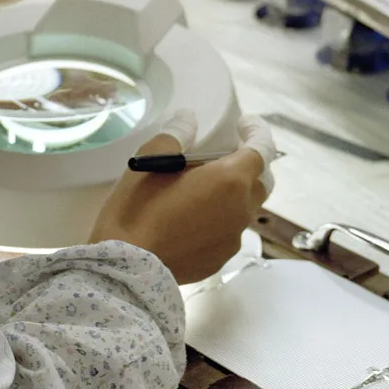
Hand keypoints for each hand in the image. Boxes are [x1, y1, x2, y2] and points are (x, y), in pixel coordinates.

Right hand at [88, 112, 274, 284]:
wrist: (126, 268)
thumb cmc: (138, 209)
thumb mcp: (150, 161)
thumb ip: (176, 135)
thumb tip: (189, 120)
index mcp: (230, 180)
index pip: (262, 149)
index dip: (257, 132)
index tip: (243, 124)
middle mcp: (241, 210)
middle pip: (260, 181)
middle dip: (249, 165)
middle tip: (222, 156)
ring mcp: (233, 238)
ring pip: (244, 208)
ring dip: (231, 194)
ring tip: (201, 190)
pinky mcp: (220, 259)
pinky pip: (227, 232)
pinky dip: (217, 219)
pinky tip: (190, 220)